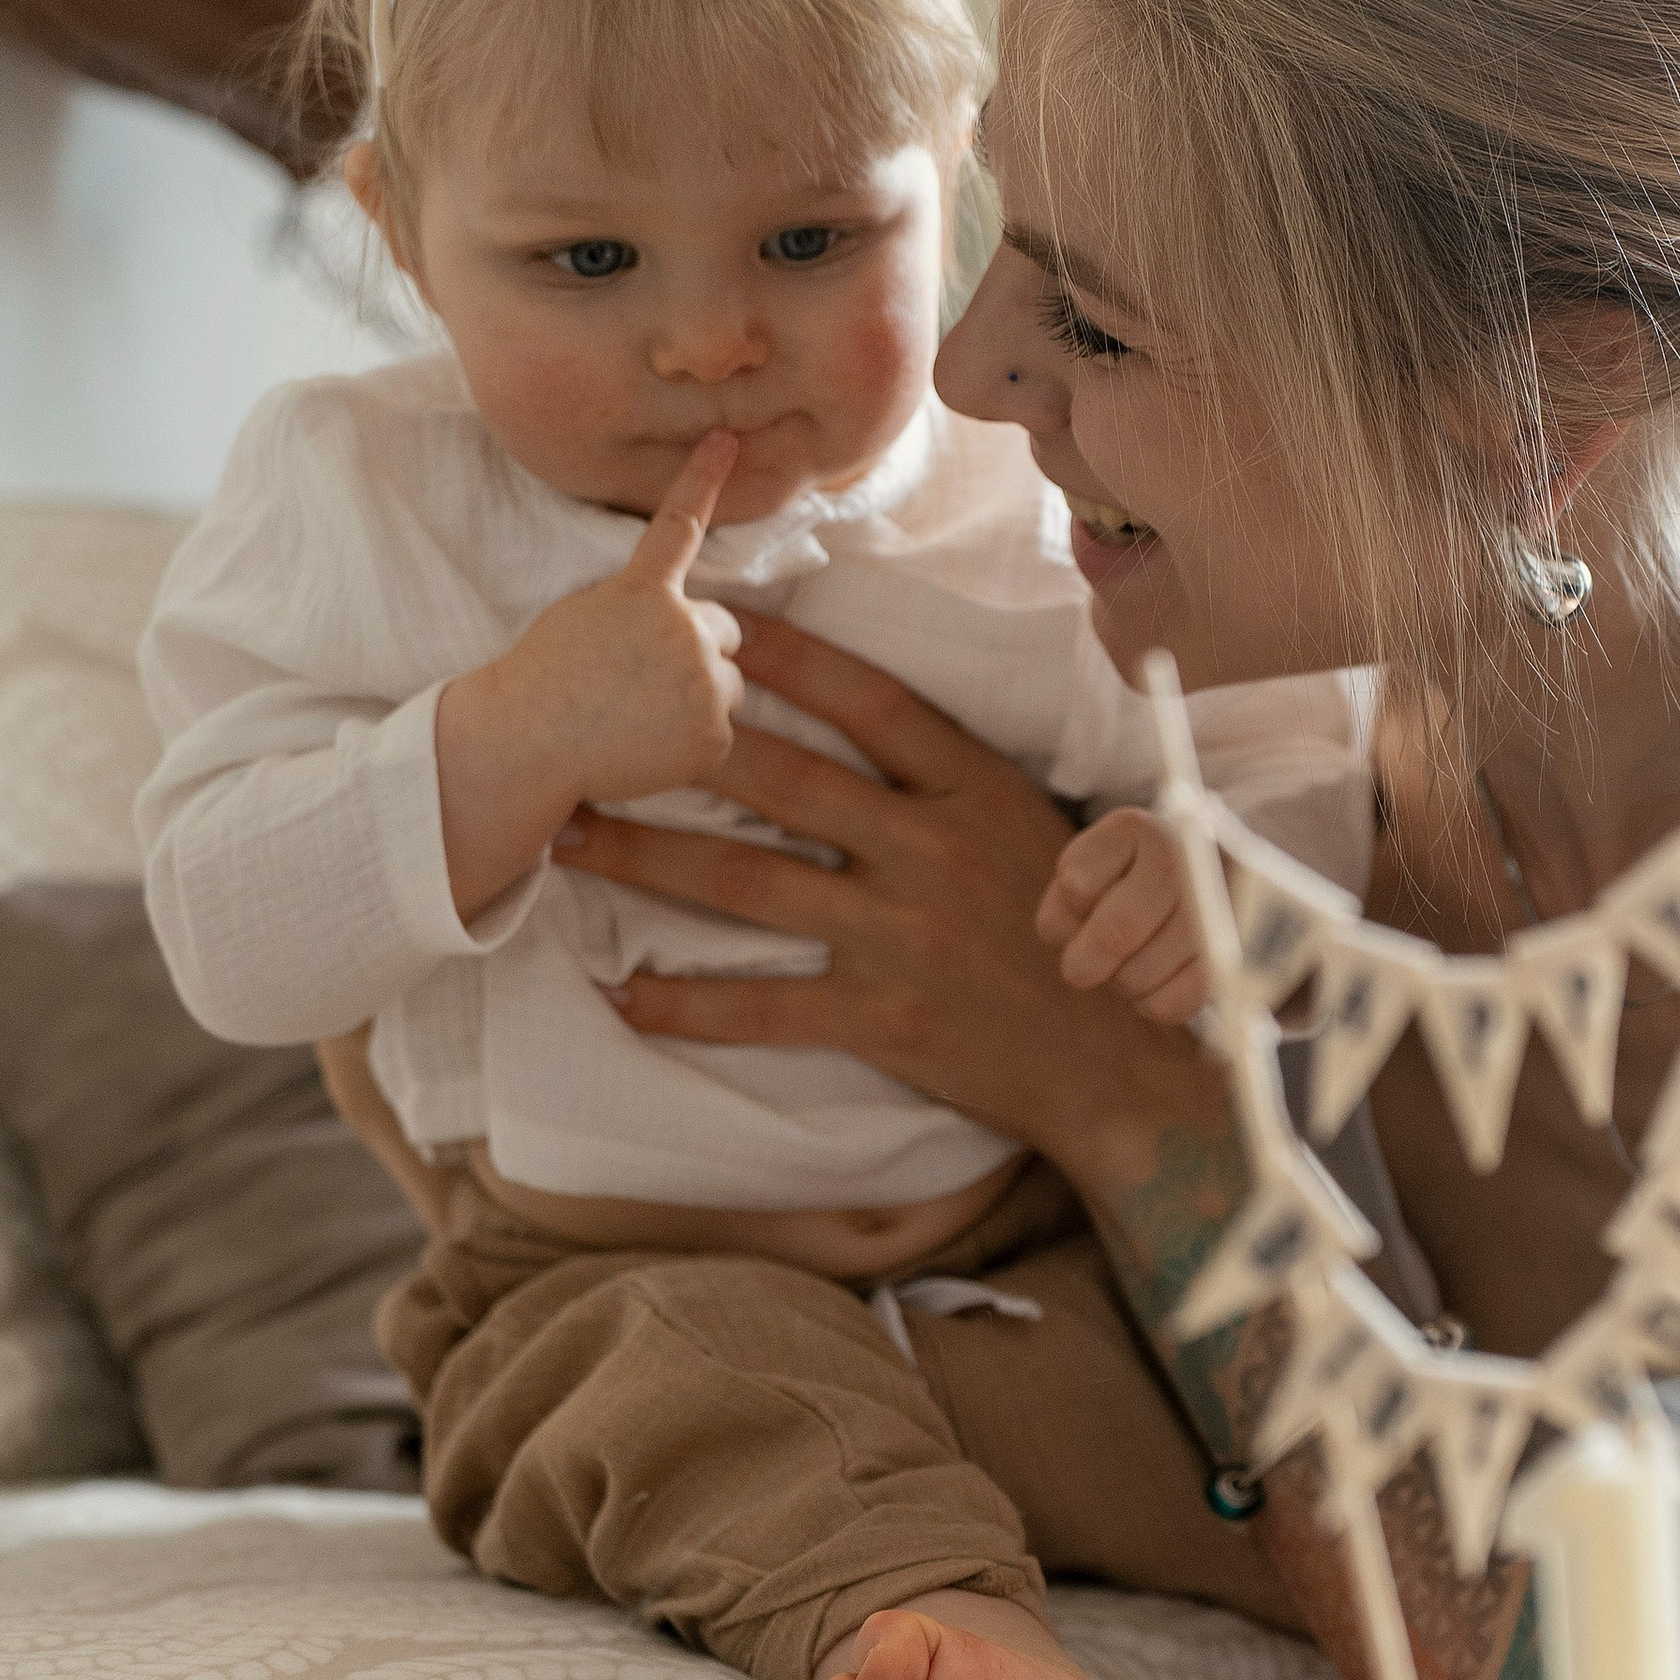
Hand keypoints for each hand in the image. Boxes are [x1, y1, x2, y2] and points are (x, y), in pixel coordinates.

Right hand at [435, 430, 743, 921]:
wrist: (526, 743)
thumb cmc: (544, 679)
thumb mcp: (586, 616)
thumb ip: (641, 606)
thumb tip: (688, 624)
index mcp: (644, 593)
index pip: (680, 525)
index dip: (706, 477)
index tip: (728, 437)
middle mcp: (684, 630)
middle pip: (724, 629)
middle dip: (697, 649)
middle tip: (641, 679)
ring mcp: (704, 683)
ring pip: (727, 682)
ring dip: (697, 696)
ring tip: (637, 716)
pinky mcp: (713, 734)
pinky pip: (717, 730)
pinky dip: (690, 741)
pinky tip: (644, 746)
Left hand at [551, 612, 1224, 1186]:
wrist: (1111, 1061)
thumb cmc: (1071, 935)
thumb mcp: (1031, 829)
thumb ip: (950, 780)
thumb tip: (859, 719)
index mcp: (972, 790)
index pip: (864, 699)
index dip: (782, 654)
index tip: (709, 618)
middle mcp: (930, 850)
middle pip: (779, 779)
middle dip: (673, 749)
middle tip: (594, 727)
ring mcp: (903, 934)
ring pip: (745, 882)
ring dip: (644, 859)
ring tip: (568, 842)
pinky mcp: (884, 1018)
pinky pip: (763, 1008)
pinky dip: (686, 1004)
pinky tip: (623, 994)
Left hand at [1036, 808, 1208, 1023]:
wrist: (1210, 878)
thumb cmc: (1129, 880)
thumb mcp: (1089, 872)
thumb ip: (1065, 908)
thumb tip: (1081, 968)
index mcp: (1137, 829)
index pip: (1076, 888)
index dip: (1067, 913)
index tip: (1081, 905)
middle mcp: (1184, 857)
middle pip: (1114, 934)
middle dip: (1086, 962)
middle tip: (1082, 968)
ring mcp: (1215, 905)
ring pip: (1138, 975)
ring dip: (1122, 981)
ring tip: (1134, 959)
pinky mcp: (1233, 955)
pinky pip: (1172, 1004)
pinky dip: (1152, 1002)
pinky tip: (1157, 980)